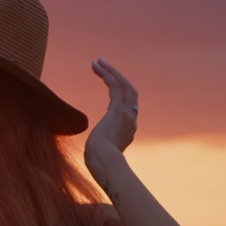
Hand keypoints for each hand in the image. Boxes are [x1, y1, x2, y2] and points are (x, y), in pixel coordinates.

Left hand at [84, 57, 138, 177]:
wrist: (105, 164)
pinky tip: (97, 68)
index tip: (107, 83)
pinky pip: (116, 87)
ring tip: (98, 61)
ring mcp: (128, 115)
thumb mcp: (100, 151)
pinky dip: (107, 75)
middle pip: (130, 91)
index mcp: (128, 130)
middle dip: (117, 76)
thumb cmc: (99, 162)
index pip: (128, 105)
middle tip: (103, 65)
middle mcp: (132, 120)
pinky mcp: (119, 110)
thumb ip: (101, 146)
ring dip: (111, 71)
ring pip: (124, 85)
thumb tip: (93, 149)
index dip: (119, 92)